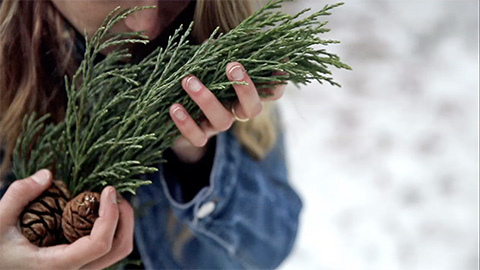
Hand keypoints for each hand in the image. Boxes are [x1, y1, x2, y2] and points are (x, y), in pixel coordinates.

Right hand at [0, 170, 133, 269]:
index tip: (108, 190)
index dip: (111, 215)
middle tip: (113, 193)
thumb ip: (19, 195)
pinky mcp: (79, 264)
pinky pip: (105, 249)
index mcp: (57, 265)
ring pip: (116, 251)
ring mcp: (79, 269)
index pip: (100, 244)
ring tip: (107, 199)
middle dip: (124, 217)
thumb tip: (48, 175)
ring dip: (120, 222)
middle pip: (119, 248)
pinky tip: (94, 210)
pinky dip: (110, 228)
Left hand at [169, 62, 285, 162]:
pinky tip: (174, 107)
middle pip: (252, 109)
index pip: (272, 92)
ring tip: (188, 80)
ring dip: (206, 99)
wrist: (176, 103)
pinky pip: (198, 137)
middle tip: (232, 66)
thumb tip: (213, 43)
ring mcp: (219, 125)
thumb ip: (218, 52)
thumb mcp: (211, 61)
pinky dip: (186, 124)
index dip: (279, 81)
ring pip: (221, 120)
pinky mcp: (200, 136)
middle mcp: (237, 111)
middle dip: (244, 88)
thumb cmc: (200, 75)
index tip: (280, 65)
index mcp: (245, 93)